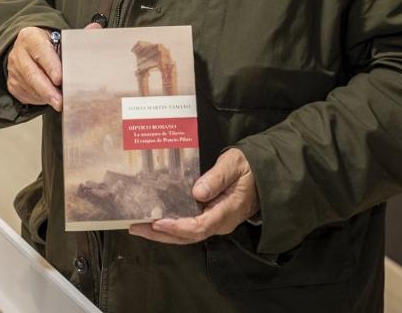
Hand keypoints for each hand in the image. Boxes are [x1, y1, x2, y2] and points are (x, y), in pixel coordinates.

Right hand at [5, 22, 101, 111]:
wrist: (26, 49)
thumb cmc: (47, 45)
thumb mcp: (59, 37)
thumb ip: (77, 36)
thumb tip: (96, 28)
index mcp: (30, 37)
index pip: (40, 51)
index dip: (50, 66)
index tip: (60, 79)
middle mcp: (19, 53)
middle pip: (32, 74)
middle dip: (47, 90)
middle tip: (60, 102)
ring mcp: (14, 70)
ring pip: (30, 87)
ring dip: (46, 97)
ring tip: (61, 103)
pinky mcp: (13, 84)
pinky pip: (26, 95)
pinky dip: (40, 100)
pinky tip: (50, 99)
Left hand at [128, 148, 257, 244]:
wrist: (264, 174)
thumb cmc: (250, 167)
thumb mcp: (235, 165)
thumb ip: (217, 178)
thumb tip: (198, 192)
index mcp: (227, 212)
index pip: (199, 226)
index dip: (177, 226)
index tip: (158, 222)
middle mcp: (219, 222)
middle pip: (187, 236)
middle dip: (161, 234)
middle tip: (136, 227)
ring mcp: (214, 221)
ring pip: (186, 234)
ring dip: (161, 232)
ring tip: (138, 226)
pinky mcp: (209, 216)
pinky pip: (188, 225)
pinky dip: (170, 225)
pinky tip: (154, 220)